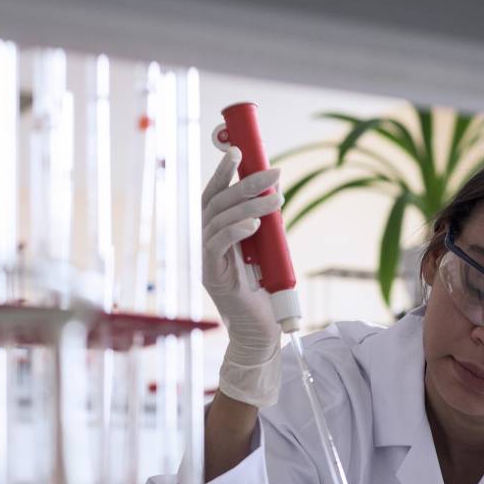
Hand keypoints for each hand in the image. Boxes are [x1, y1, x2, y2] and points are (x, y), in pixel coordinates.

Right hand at [202, 147, 284, 407]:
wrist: (262, 333)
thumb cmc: (266, 292)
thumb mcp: (266, 250)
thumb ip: (263, 223)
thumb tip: (274, 189)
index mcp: (216, 235)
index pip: (213, 197)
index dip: (221, 173)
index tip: (238, 150)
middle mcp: (206, 244)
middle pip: (217, 204)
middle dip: (245, 183)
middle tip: (274, 172)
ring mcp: (207, 261)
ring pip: (218, 222)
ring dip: (249, 206)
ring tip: (276, 199)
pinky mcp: (213, 278)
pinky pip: (218, 246)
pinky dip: (236, 231)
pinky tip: (255, 224)